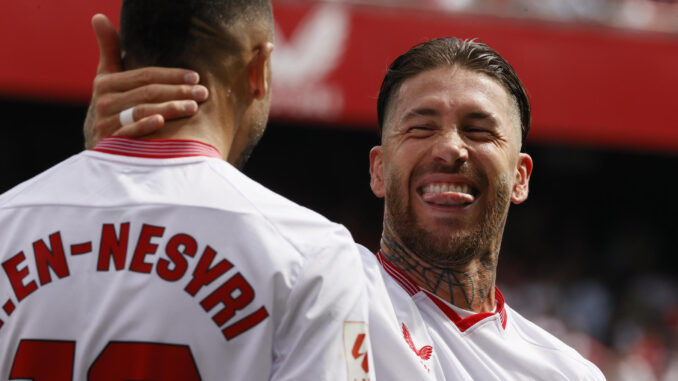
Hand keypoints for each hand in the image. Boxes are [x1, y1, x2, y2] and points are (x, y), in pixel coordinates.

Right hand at [83, 14, 208, 148]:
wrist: (99, 142)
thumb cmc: (113, 105)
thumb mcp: (107, 78)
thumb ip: (109, 49)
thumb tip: (98, 16)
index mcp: (106, 84)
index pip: (145, 76)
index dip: (171, 75)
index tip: (195, 77)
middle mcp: (104, 102)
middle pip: (148, 93)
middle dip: (178, 92)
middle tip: (203, 93)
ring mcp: (106, 124)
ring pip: (143, 111)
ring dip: (170, 108)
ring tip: (193, 107)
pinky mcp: (111, 144)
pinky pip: (128, 133)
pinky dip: (144, 126)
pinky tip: (162, 122)